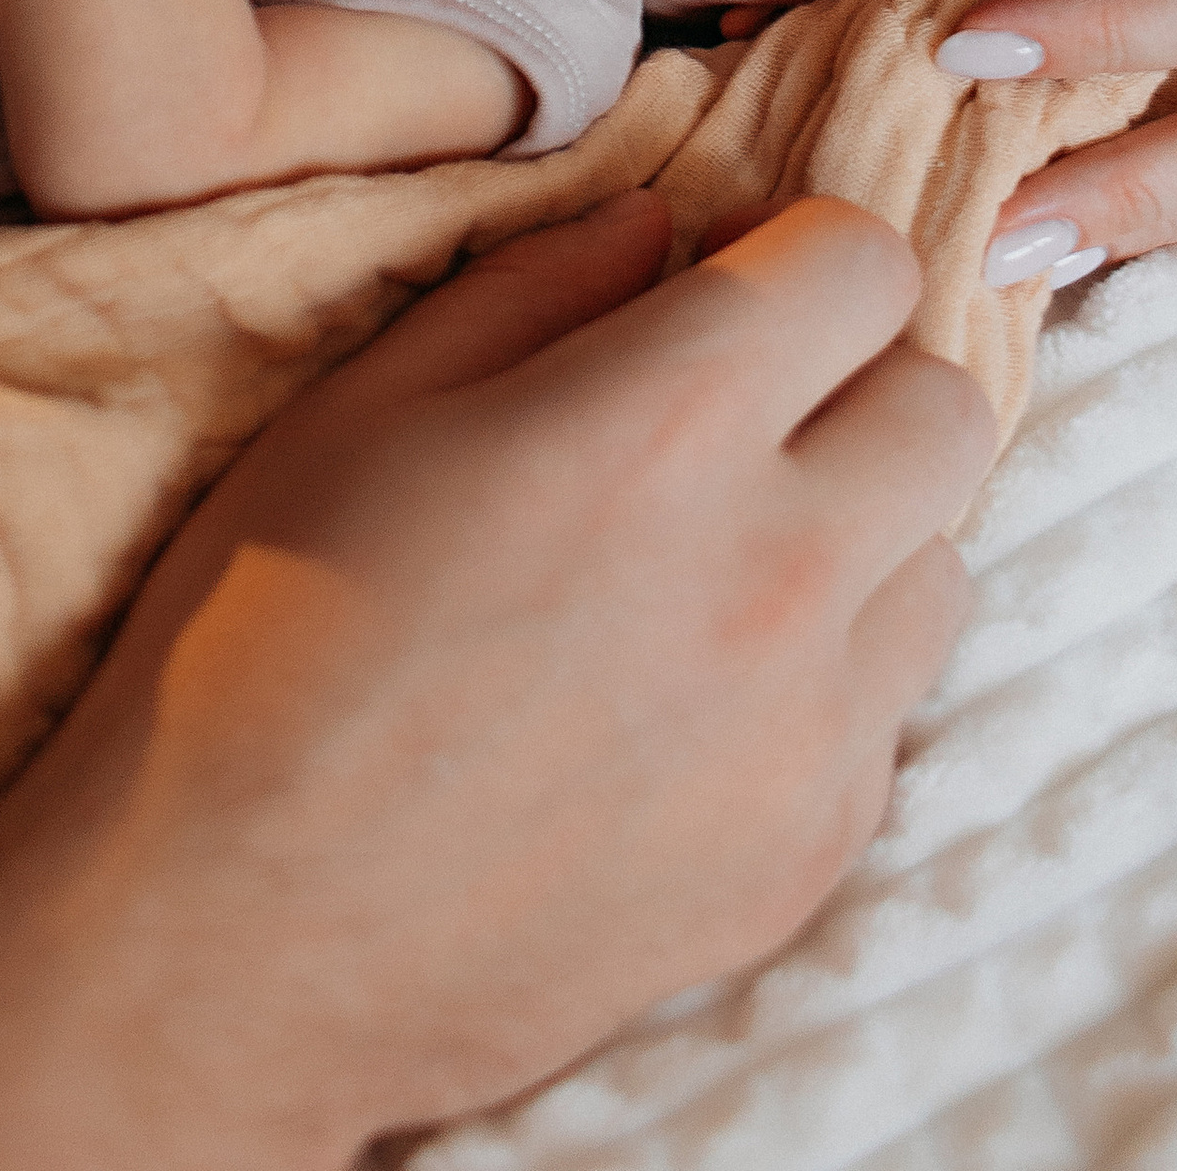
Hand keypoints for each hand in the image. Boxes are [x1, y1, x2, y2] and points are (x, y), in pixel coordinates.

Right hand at [0, 193, 991, 1170]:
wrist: (229, 944)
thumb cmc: (264, 645)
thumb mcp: (367, 405)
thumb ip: (539, 287)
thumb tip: (662, 231)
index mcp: (665, 423)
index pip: (865, 263)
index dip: (802, 254)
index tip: (741, 285)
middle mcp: (777, 568)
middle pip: (947, 404)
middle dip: (863, 381)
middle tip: (751, 417)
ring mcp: (810, 730)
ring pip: (943, 561)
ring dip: (863, 535)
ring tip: (721, 565)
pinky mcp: (808, 855)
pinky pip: (887, 717)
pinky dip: (823, 685)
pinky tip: (685, 702)